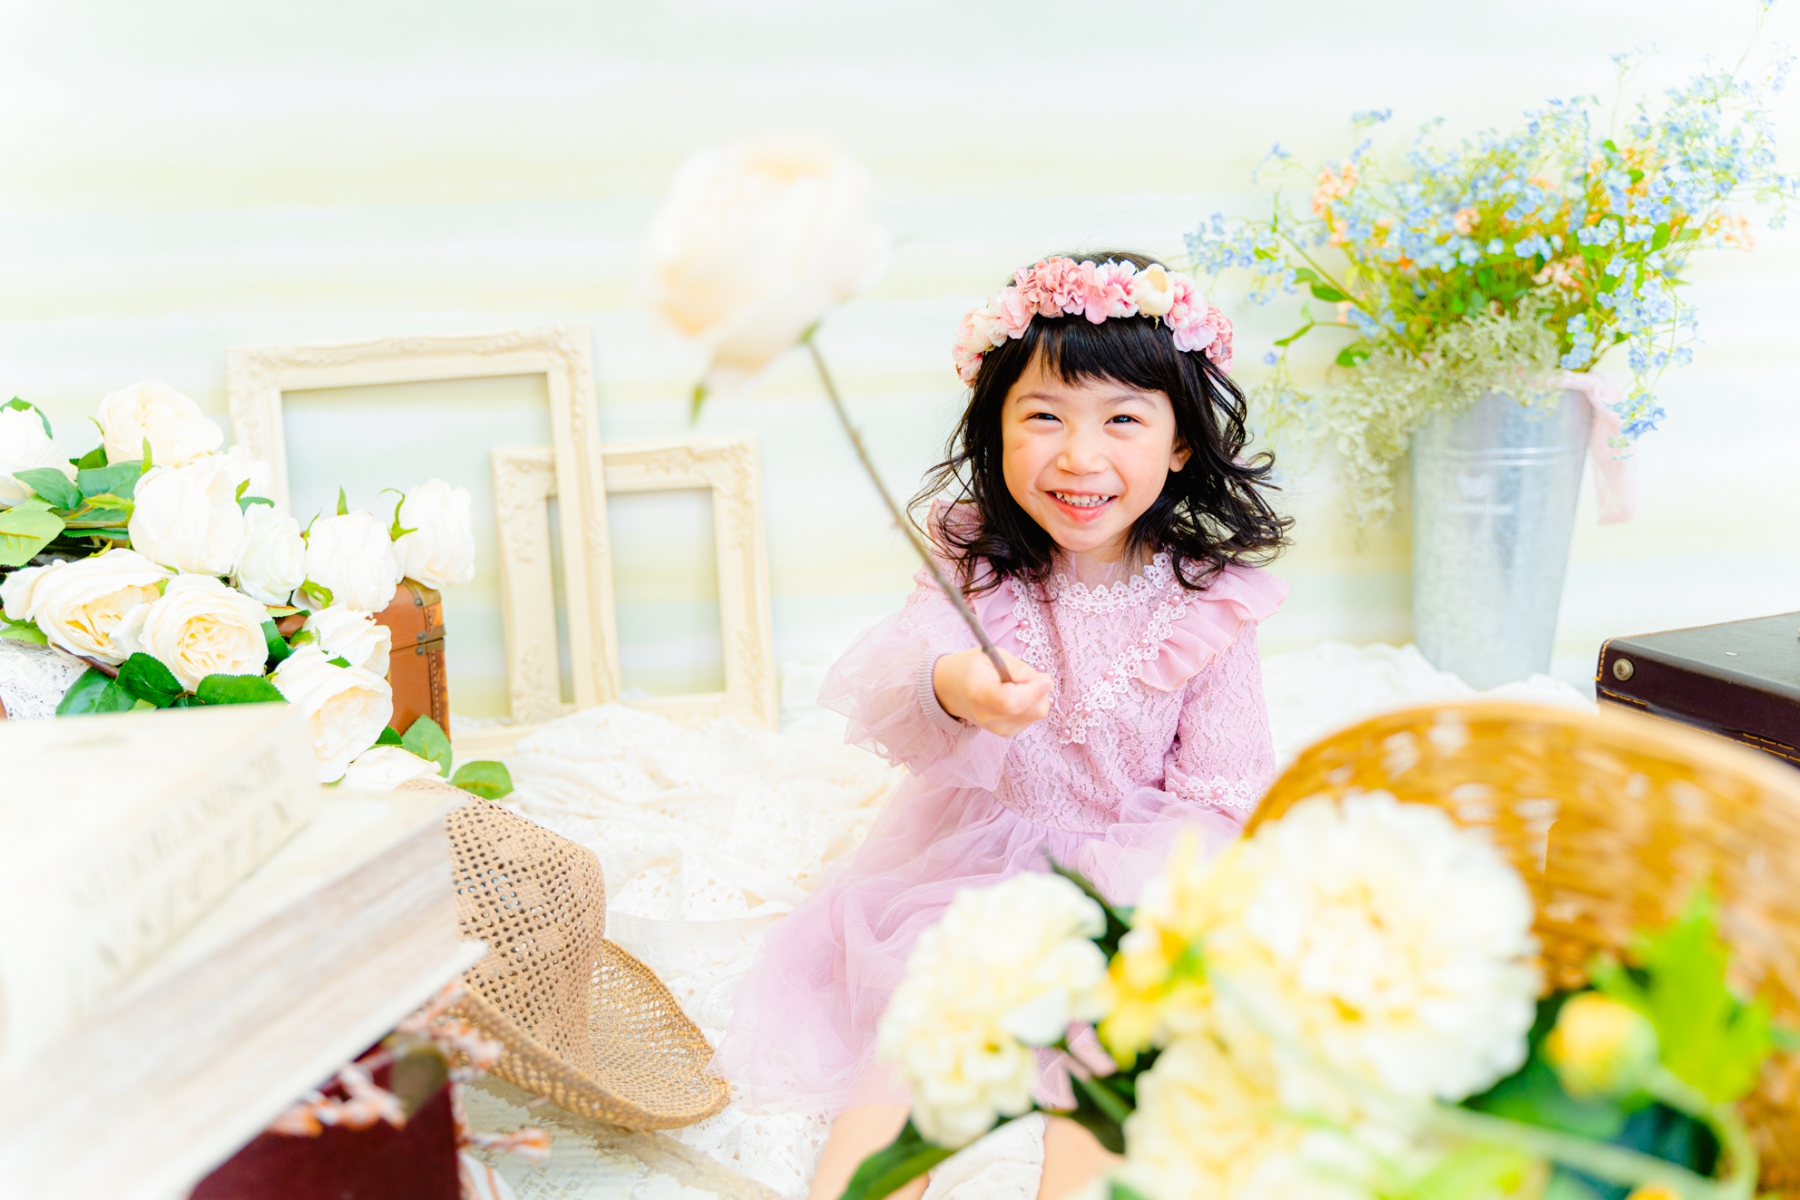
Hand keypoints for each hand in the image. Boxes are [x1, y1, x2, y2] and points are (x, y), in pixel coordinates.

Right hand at [932, 648, 1050, 736]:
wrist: (951, 690)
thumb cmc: (971, 668)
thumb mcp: (991, 655)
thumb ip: (1018, 668)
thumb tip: (1043, 682)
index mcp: (979, 692)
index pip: (1011, 701)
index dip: (1033, 692)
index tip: (1045, 680)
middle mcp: (988, 716)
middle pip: (1031, 711)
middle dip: (1040, 691)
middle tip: (1028, 676)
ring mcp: (997, 728)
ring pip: (1036, 714)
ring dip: (1036, 698)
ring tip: (1016, 686)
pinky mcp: (1005, 733)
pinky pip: (1031, 718)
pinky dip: (1030, 706)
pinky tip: (1014, 697)